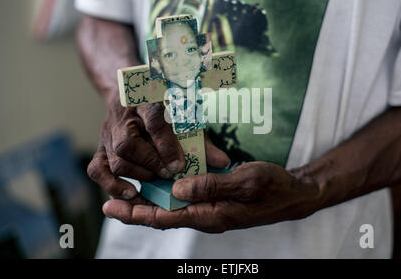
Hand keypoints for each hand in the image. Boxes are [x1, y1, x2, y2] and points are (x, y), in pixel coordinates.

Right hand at [87, 98, 228, 199]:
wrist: (131, 92)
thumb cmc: (163, 108)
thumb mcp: (184, 116)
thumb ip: (202, 140)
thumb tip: (222, 163)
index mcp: (147, 100)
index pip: (153, 120)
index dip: (166, 145)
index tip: (179, 164)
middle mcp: (123, 117)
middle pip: (127, 145)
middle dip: (151, 164)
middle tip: (169, 174)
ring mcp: (107, 134)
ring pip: (115, 160)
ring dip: (138, 175)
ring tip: (156, 180)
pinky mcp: (100, 148)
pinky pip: (97, 170)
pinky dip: (112, 185)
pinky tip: (131, 192)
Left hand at [102, 161, 322, 232]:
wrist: (292, 194)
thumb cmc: (272, 187)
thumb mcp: (244, 182)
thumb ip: (211, 186)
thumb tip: (177, 189)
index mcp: (210, 214)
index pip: (165, 218)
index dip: (137, 213)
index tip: (111, 207)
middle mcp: (206, 215)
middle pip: (163, 216)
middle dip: (134, 210)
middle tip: (108, 203)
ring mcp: (210, 209)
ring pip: (172, 209)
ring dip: (148, 202)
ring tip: (126, 193)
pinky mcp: (215, 201)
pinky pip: (185, 201)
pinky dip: (167, 194)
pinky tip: (160, 184)